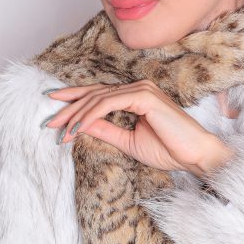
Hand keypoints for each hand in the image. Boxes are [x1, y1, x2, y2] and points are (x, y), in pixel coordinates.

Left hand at [42, 80, 233, 176]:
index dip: (75, 101)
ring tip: (60, 130)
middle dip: (69, 107)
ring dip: (76, 114)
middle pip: (95, 93)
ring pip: (99, 97)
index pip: (99, 94)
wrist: (194, 155)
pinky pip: (109, 103)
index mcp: (135, 96)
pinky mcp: (145, 96)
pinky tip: (77, 129)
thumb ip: (105, 129)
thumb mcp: (127, 141)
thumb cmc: (168, 149)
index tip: (54, 110)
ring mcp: (142, 89)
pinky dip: (90, 116)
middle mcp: (138, 88)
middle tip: (49, 122)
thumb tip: (79, 125)